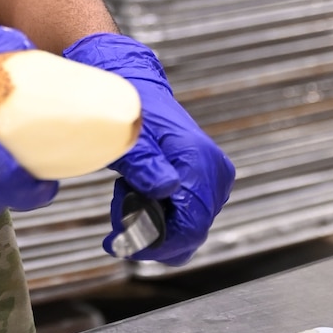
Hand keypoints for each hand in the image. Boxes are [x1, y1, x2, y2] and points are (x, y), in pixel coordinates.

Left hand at [64, 32, 234, 264]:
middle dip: (152, 234)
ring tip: (124, 196)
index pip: (191, 227)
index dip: (159, 246)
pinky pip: (187, 212)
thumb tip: (166, 189)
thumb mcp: (128, 138)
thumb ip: (145, 165)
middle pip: (191, 231)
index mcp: (199, 161)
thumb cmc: (128, 112)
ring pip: (188, 225)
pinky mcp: (206, 177)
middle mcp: (214, 171)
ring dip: (153, 221)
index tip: (123, 246)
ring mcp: (214, 175)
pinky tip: (138, 192)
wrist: (134, 86)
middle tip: (118, 220)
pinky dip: (160, 211)